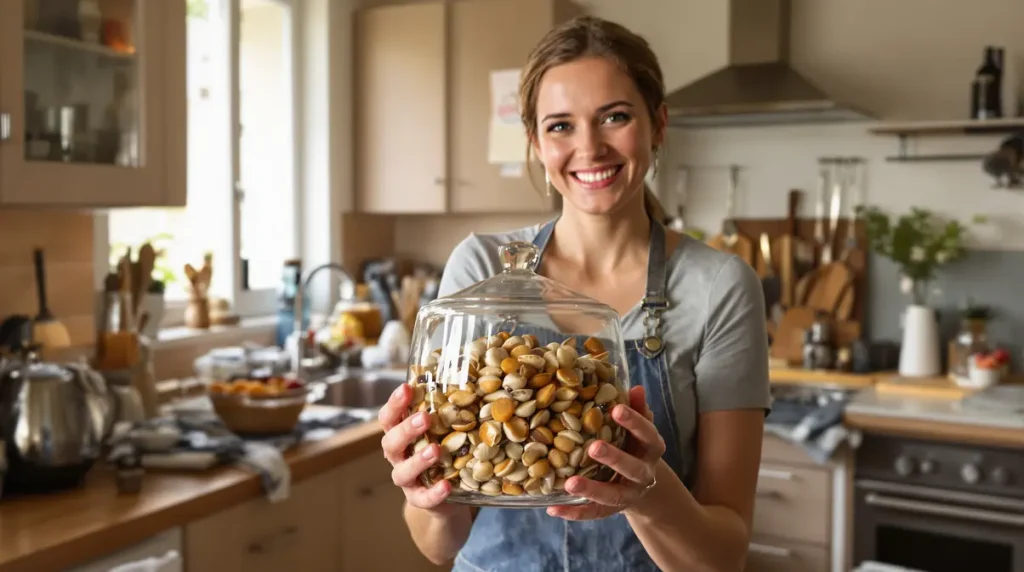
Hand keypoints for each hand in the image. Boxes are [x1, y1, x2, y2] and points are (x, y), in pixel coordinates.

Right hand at [379, 383, 457, 514]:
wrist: (447, 496)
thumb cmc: (444, 453)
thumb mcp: (443, 431)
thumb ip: (448, 412)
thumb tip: (473, 378)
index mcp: (401, 435)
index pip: (388, 418)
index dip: (394, 403)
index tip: (406, 388)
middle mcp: (399, 457)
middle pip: (390, 442)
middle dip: (406, 429)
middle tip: (424, 417)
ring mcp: (408, 480)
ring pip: (402, 472)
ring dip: (417, 460)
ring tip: (435, 450)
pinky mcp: (420, 500)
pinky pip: (423, 498)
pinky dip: (434, 493)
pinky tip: (447, 485)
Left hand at [546, 385, 665, 520]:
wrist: (641, 486)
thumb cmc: (634, 447)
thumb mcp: (638, 430)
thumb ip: (637, 410)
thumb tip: (636, 387)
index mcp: (651, 450)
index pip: (648, 435)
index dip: (635, 423)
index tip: (617, 409)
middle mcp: (643, 474)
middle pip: (632, 469)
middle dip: (614, 458)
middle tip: (594, 448)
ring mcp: (628, 495)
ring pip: (612, 496)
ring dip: (591, 490)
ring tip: (570, 484)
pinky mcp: (610, 511)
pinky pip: (593, 513)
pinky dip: (574, 512)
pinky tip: (553, 508)